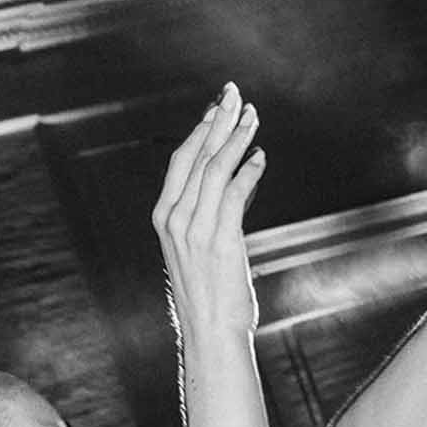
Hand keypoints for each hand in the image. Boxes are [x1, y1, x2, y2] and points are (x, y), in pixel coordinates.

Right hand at [153, 83, 266, 334]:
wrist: (211, 333)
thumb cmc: (212, 293)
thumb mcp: (209, 246)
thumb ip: (222, 210)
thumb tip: (243, 176)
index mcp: (165, 218)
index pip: (182, 161)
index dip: (201, 130)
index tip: (219, 106)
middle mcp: (175, 220)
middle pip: (196, 156)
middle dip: (218, 121)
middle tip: (235, 93)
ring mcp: (194, 230)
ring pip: (214, 170)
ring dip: (236, 138)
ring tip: (252, 115)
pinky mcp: (218, 241)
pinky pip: (232, 195)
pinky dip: (247, 172)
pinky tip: (260, 156)